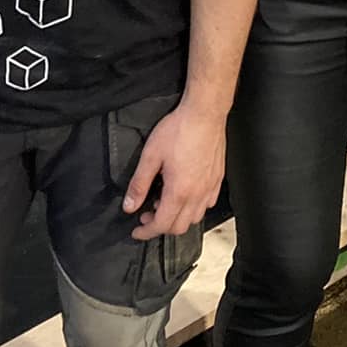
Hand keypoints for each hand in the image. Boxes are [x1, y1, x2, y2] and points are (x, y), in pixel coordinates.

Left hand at [123, 99, 224, 240]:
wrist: (204, 113)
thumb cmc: (179, 130)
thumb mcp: (150, 156)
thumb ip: (139, 184)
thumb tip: (129, 206)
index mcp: (179, 191)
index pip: (162, 225)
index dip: (146, 232)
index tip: (137, 231)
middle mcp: (197, 194)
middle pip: (179, 227)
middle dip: (160, 226)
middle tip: (147, 214)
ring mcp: (210, 187)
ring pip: (195, 218)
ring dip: (178, 218)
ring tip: (165, 202)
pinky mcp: (218, 179)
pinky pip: (207, 204)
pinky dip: (194, 208)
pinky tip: (185, 194)